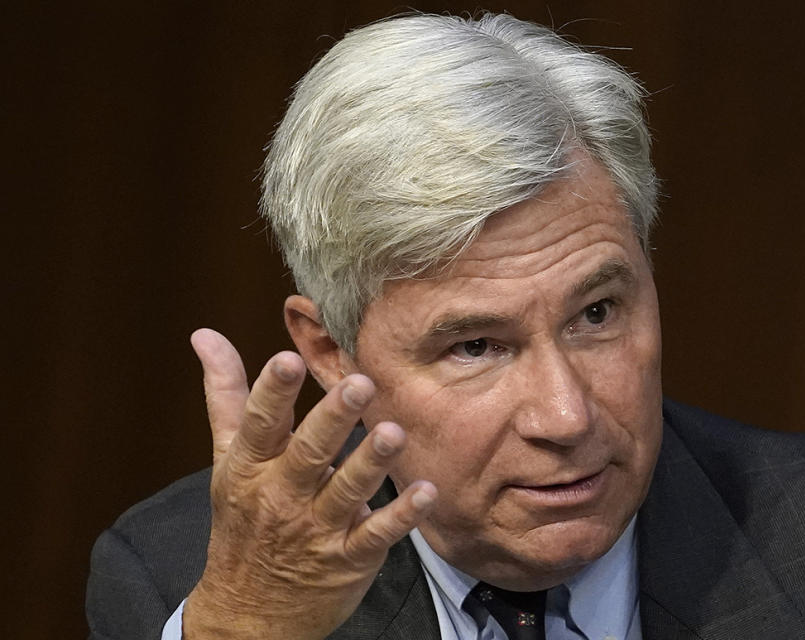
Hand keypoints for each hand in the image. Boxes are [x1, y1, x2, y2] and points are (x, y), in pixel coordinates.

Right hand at [182, 329, 436, 638]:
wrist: (248, 614)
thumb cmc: (243, 522)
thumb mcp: (228, 459)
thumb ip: (227, 395)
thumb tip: (206, 335)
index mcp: (252, 467)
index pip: (260, 424)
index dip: (271, 392)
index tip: (286, 359)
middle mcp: (283, 496)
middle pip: (308, 453)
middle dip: (333, 419)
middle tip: (358, 384)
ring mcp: (318, 530)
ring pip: (347, 492)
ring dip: (370, 462)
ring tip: (392, 432)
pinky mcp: (350, 558)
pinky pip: (378, 534)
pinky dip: (402, 515)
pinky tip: (425, 491)